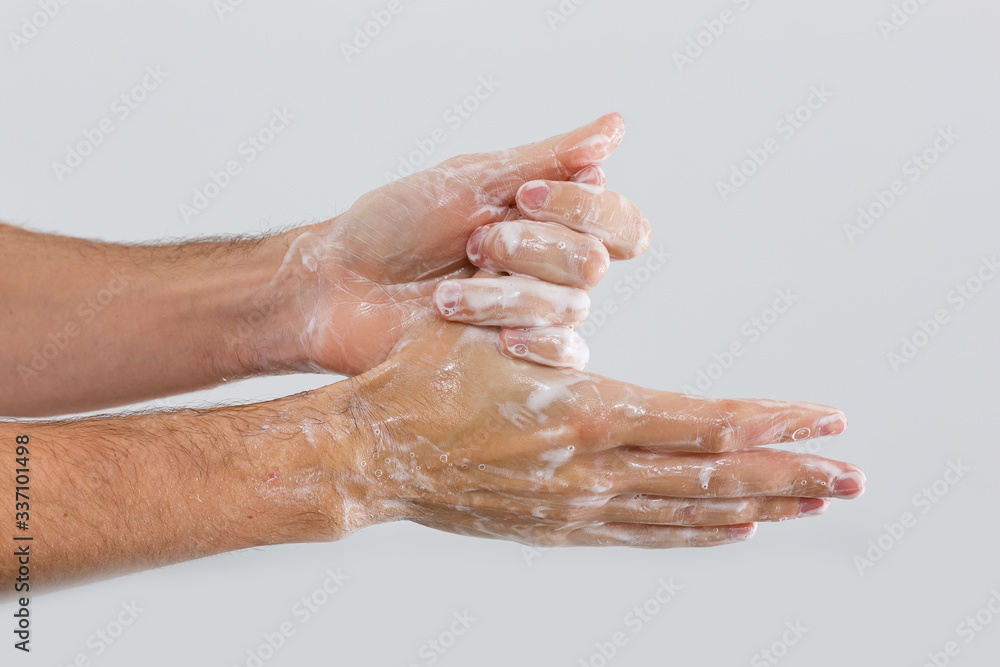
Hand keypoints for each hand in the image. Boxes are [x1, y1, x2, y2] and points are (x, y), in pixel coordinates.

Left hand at [270, 113, 649, 375]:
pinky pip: (566, 357)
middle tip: (473, 245)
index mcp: (551, 220)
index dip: (584, 210)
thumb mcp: (470, 180)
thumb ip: (547, 159)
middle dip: (528, 250)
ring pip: (569, 309)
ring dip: (501, 296)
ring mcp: (537, 316)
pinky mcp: (520, 359)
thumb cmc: (395, 226)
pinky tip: (500, 340)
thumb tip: (617, 126)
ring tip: (443, 297)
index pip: (620, 221)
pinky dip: (537, 343)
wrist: (340, 287)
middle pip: (591, 263)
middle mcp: (552, 267)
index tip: (522, 197)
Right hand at [316, 314, 864, 548]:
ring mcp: (573, 507)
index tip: (826, 420)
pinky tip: (731, 528)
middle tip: (852, 479)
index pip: (703, 423)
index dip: (771, 423)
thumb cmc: (421, 377)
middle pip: (711, 477)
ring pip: (684, 514)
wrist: (368, 452)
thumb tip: (596, 315)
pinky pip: (641, 534)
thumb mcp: (492, 332)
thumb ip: (556, 333)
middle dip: (789, 477)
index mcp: (582, 412)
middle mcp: (589, 469)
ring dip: (754, 507)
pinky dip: (695, 532)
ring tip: (809, 505)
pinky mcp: (554, 526)